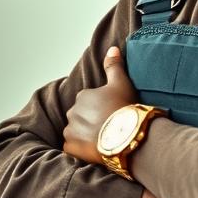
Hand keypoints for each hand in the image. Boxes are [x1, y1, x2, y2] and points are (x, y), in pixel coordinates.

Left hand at [63, 46, 138, 164]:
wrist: (127, 136)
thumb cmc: (125, 108)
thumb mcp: (122, 83)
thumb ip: (114, 66)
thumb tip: (112, 48)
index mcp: (83, 96)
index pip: (89, 101)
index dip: (102, 108)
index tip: (113, 113)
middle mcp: (72, 112)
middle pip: (81, 116)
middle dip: (92, 121)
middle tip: (110, 127)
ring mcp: (71, 131)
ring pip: (76, 132)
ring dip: (86, 135)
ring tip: (105, 139)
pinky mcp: (71, 148)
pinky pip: (74, 148)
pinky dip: (82, 149)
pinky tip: (96, 149)